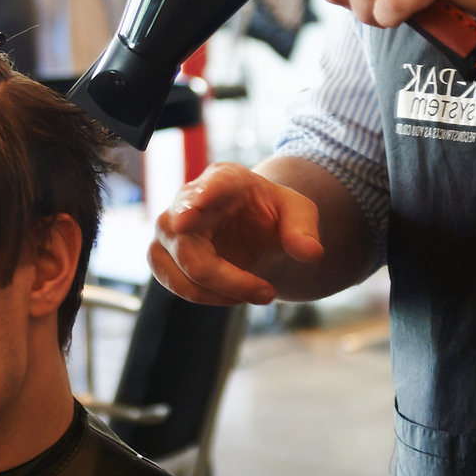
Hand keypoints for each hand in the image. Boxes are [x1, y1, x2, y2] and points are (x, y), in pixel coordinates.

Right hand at [150, 164, 324, 305]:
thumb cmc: (271, 213)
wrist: (254, 228)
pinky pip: (175, 283)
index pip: (210, 187)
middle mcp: (188, 199)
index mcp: (225, 179)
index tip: (184, 220)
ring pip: (177, 268)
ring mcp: (170, 228)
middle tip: (267, 294)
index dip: (197, 201)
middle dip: (226, 277)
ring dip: (217, 291)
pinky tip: (235, 295)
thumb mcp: (298, 213)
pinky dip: (207, 297)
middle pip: (189, 244)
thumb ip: (304, 229)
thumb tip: (312, 254)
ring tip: (257, 293)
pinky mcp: (163, 255)